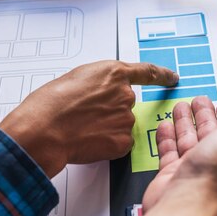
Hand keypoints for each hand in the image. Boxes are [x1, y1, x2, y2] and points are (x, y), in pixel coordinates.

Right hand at [0, 61, 178, 177]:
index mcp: (114, 73)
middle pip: (126, 103)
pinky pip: (120, 142)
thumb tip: (101, 92)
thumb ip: (98, 82)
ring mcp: (126, 118)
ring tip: (81, 127)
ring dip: (106, 127)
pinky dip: (107, 143)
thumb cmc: (51, 103)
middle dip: (109, 110)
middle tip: (85, 115)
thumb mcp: (76, 78)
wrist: (44, 129)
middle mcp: (125, 94)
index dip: (163, 75)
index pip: (148, 72)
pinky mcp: (123, 141)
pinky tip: (88, 139)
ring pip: (121, 124)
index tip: (172, 78)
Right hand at [142, 96, 216, 211]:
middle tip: (198, 100)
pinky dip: (168, 137)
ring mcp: (196, 168)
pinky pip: (171, 151)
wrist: (186, 205)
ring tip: (180, 107)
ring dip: (186, 122)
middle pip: (213, 131)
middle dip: (206, 114)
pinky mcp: (174, 174)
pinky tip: (165, 125)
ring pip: (190, 139)